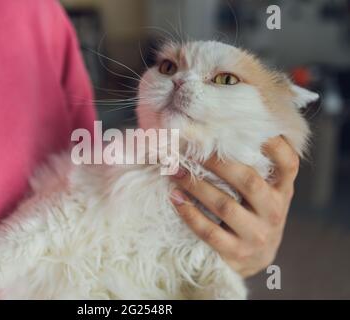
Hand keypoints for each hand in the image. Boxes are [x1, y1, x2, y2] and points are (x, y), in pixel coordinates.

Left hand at [170, 136, 298, 277]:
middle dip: (216, 162)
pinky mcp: (237, 252)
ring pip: (224, 205)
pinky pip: (209, 231)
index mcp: (282, 191)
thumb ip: (254, 169)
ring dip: (196, 185)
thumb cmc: (255, 214)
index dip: (272, 143)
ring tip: (175, 170)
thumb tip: (220, 131)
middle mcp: (273, 211)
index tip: (244, 124)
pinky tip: (175, 198)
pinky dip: (189, 213)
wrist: (255, 259)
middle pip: (247, 180)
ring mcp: (256, 234)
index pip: (287, 164)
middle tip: (191, 147)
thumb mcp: (264, 193)